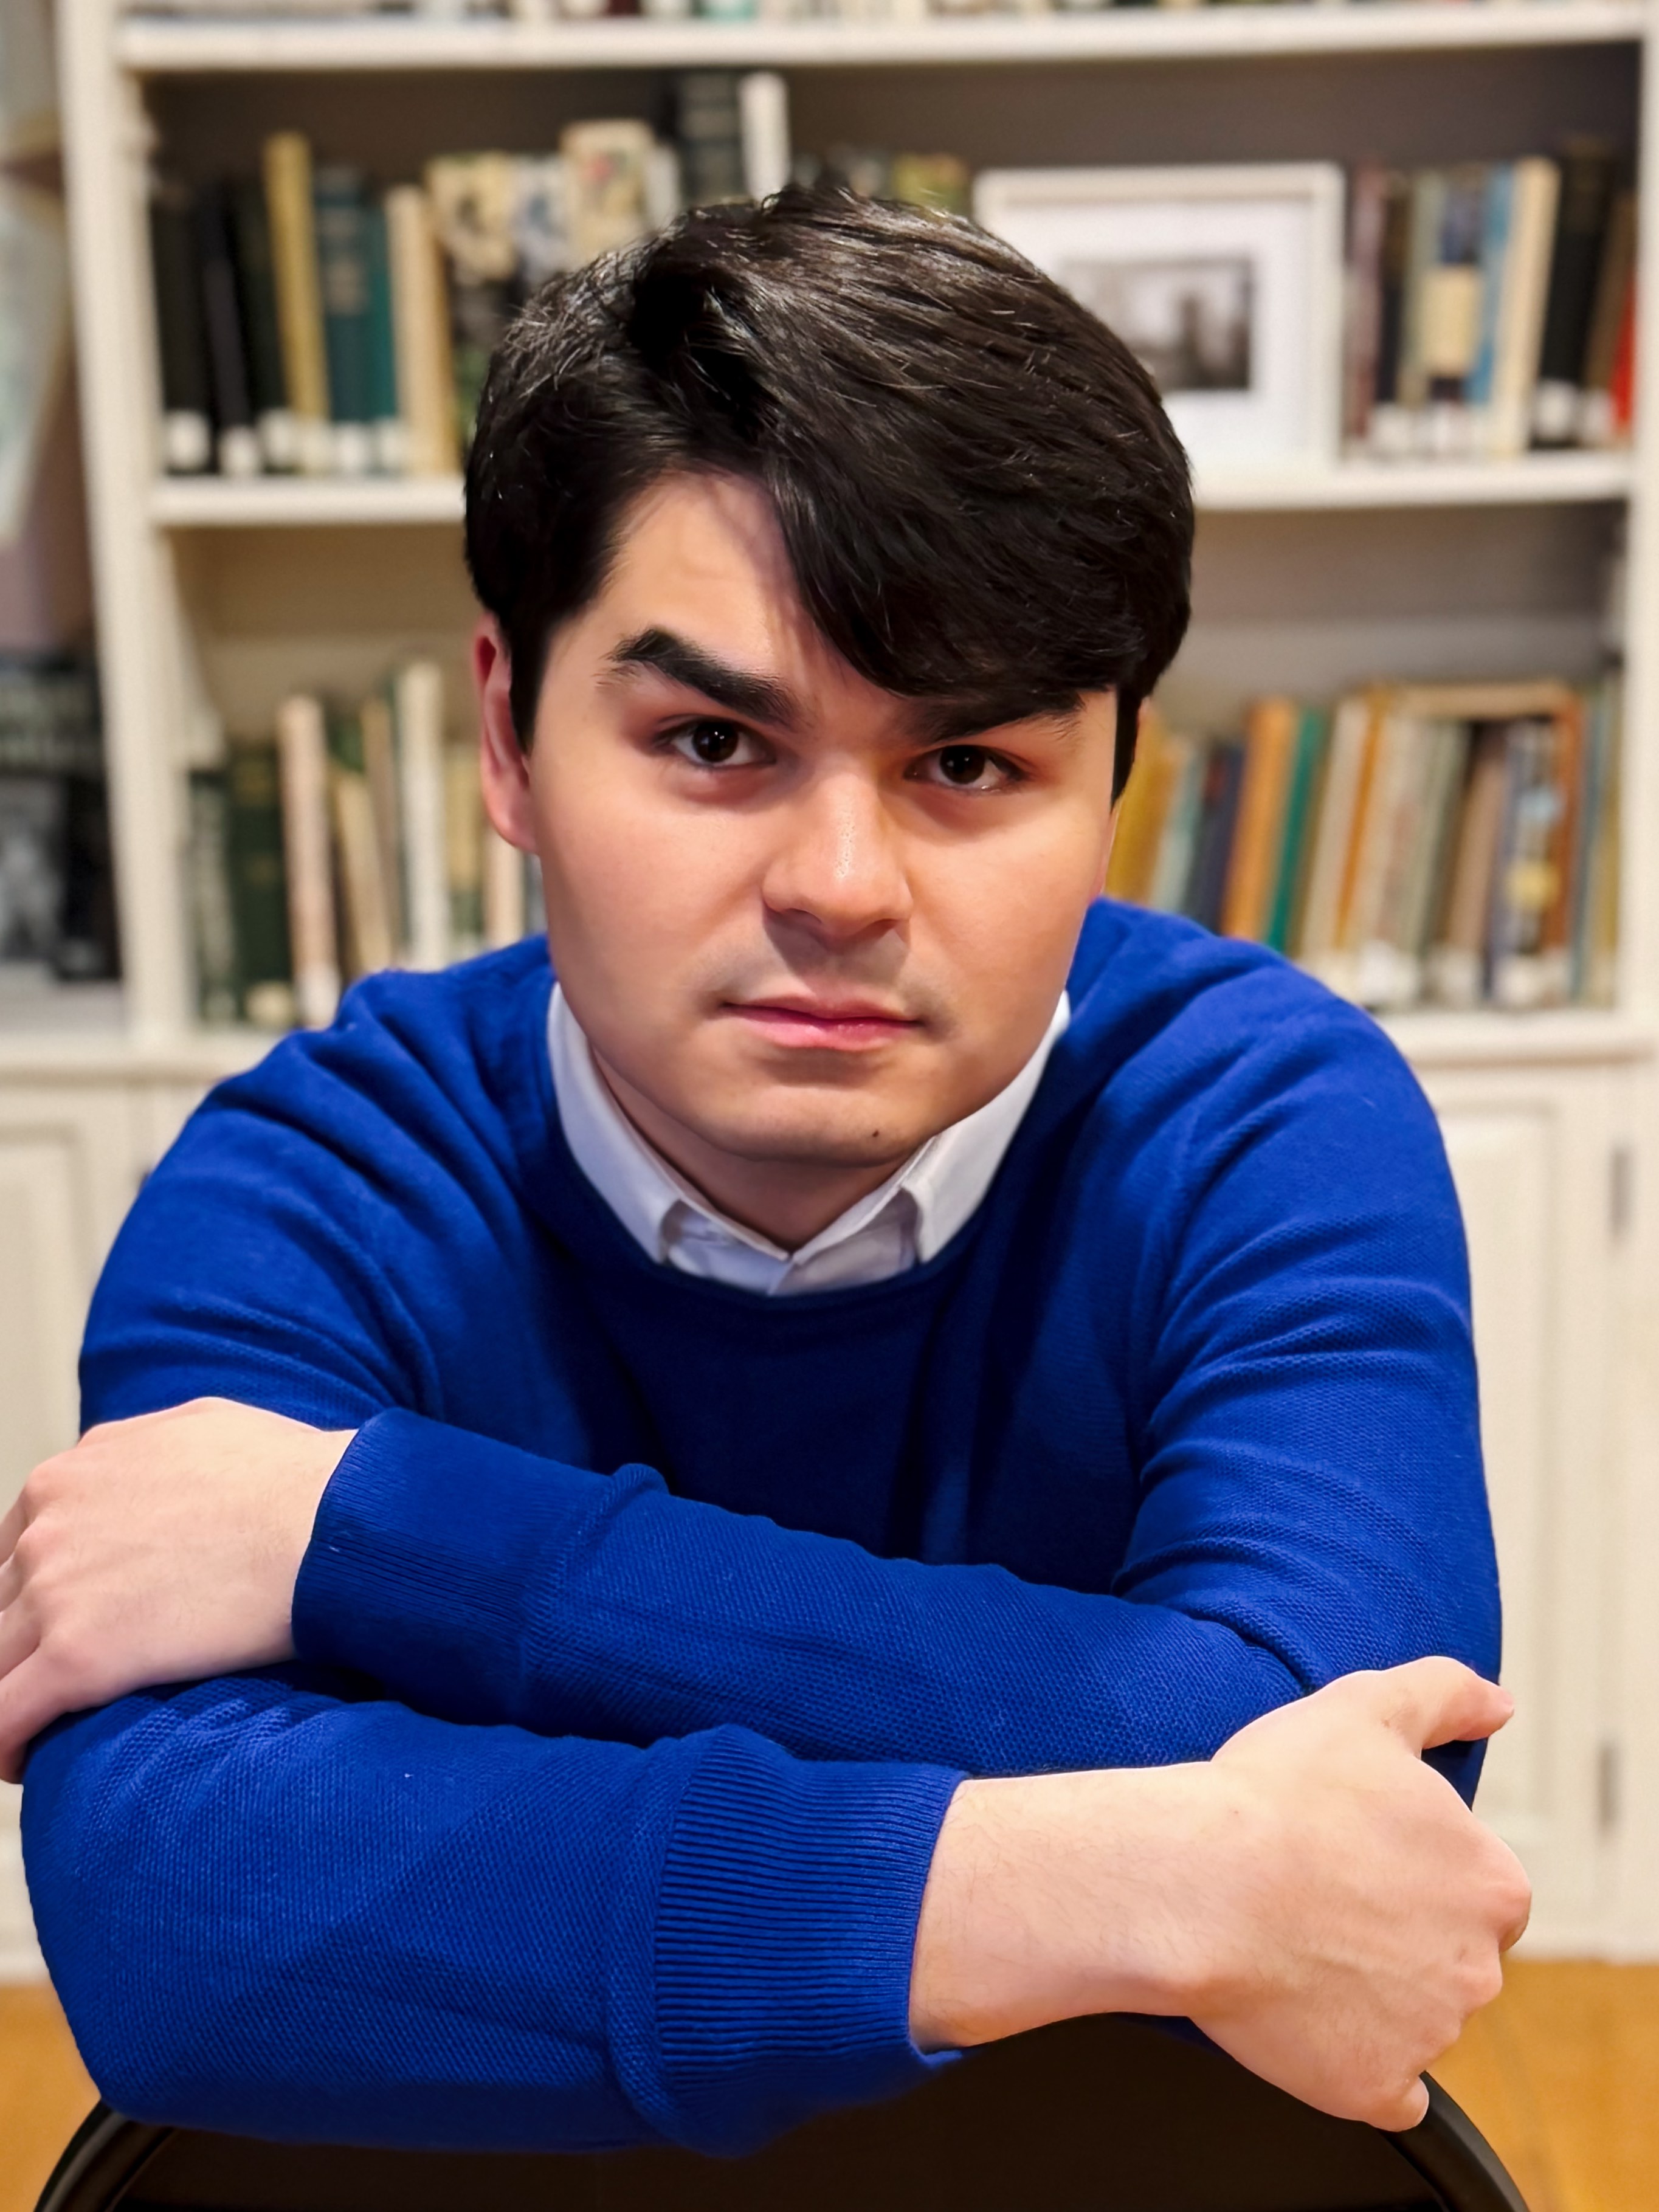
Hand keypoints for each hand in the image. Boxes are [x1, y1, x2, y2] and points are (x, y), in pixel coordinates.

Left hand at [0, 1399, 354, 1782]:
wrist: (329, 1522)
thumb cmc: (288, 1476)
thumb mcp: (197, 1427)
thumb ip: (143, 1452)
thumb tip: (145, 1473)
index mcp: (69, 1475)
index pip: (13, 1550)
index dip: (30, 1595)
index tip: (56, 1627)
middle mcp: (46, 1528)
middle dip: (19, 1645)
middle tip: (52, 1679)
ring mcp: (55, 1591)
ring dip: (11, 1694)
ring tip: (35, 1731)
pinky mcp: (77, 1656)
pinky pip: (3, 1716)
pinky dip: (4, 1745)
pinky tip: (24, 1764)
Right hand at [910, 1658, 1529, 2129]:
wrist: (1197, 1882)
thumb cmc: (1275, 1795)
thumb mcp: (1364, 1707)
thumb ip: (1445, 1694)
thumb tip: (1497, 1704)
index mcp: (1492, 1883)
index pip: (1475, 1888)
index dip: (1410, 1869)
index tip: (1353, 1855)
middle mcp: (1479, 1967)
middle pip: (1448, 1956)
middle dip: (1395, 1934)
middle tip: (1318, 1898)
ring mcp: (1428, 2036)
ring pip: (1413, 2019)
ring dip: (1368, 1994)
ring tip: (1293, 1944)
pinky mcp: (1372, 2088)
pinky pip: (1382, 2089)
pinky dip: (1352, 2064)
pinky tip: (1305, 2017)